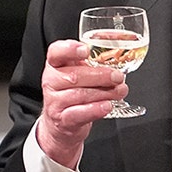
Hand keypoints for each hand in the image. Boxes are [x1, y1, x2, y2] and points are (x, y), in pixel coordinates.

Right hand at [35, 39, 126, 167]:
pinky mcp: (62, 120)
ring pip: (79, 95)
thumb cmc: (73, 91)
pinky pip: (79, 114)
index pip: (56, 52)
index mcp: (55, 64)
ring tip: (119, 91)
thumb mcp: (77, 71)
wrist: (63, 121)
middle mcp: (51, 81)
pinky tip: (107, 106)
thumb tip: (118, 59)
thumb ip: (91, 62)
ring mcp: (54, 102)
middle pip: (73, 76)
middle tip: (117, 77)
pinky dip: (95, 109)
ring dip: (104, 93)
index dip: (69, 49)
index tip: (86, 50)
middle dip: (100, 76)